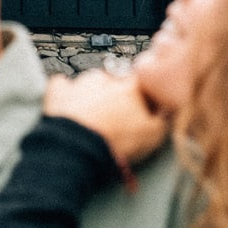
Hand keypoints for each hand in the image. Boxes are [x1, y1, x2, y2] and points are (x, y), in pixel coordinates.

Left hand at [44, 69, 169, 166]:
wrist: (79, 148)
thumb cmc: (115, 141)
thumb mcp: (152, 137)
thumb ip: (162, 120)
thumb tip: (168, 114)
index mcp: (130, 87)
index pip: (142, 81)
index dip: (143, 94)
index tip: (143, 105)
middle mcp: (107, 79)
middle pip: (116, 80)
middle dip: (116, 93)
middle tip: (116, 115)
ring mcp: (82, 84)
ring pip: (90, 81)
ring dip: (92, 93)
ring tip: (92, 115)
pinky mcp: (60, 93)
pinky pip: (62, 85)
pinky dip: (65, 93)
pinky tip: (68, 105)